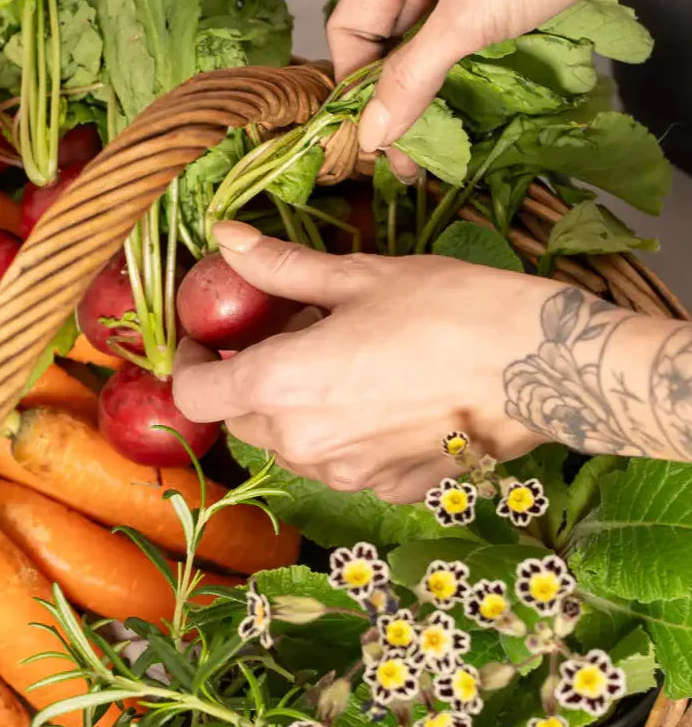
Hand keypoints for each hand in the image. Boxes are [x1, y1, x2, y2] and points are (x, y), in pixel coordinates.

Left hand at [171, 224, 557, 502]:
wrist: (541, 368)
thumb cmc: (451, 309)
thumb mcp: (358, 276)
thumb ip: (280, 268)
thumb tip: (225, 237)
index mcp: (281, 385)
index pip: (194, 394)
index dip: (186, 365)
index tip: (203, 337)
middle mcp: (302, 442)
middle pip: (239, 419)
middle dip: (243, 381)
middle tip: (278, 338)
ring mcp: (346, 475)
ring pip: (286, 446)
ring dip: (289, 410)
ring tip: (333, 363)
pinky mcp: (388, 489)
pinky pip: (339, 465)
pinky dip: (339, 435)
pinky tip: (374, 398)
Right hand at [327, 0, 691, 176]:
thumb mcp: (471, 16)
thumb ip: (414, 78)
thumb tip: (374, 134)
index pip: (351, 26)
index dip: (355, 83)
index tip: (374, 135)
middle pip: (390, 37)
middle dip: (397, 96)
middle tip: (411, 156)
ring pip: (432, 38)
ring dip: (435, 88)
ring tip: (444, 143)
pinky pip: (472, 30)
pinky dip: (470, 67)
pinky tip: (476, 105)